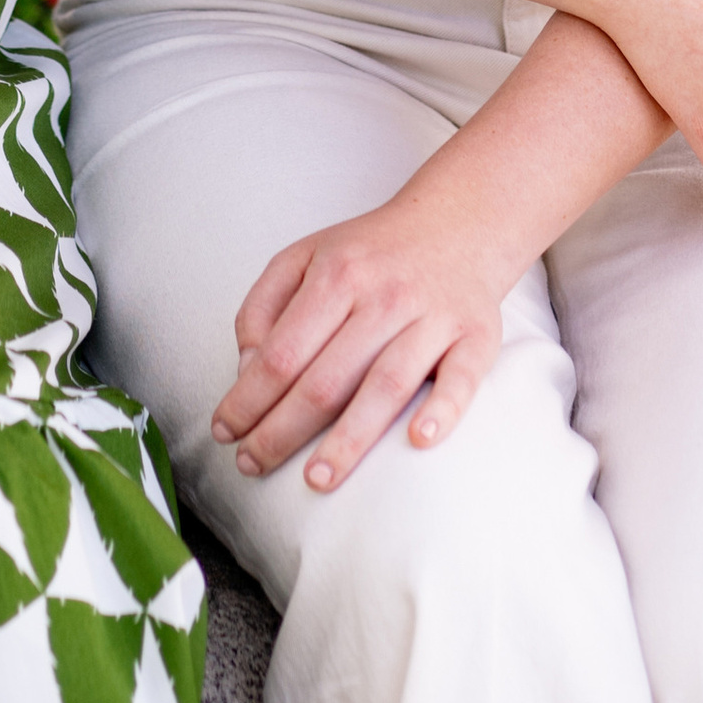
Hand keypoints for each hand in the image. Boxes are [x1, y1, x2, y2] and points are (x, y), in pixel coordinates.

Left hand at [212, 166, 509, 494]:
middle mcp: (385, 295)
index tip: (225, 433)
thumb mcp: (304, 257)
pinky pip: (462, 378)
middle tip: (253, 465)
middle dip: (283, 431)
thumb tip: (247, 371)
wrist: (457, 223)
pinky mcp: (476, 336)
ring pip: (387, 386)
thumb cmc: (370, 253)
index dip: (248, 399)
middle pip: (326, 379)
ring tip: (317, 479)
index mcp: (337, 274)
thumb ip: (263, 307)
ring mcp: (434, 317)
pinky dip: (442, 409)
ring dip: (350, 439)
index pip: (281, 353)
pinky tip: (417, 439)